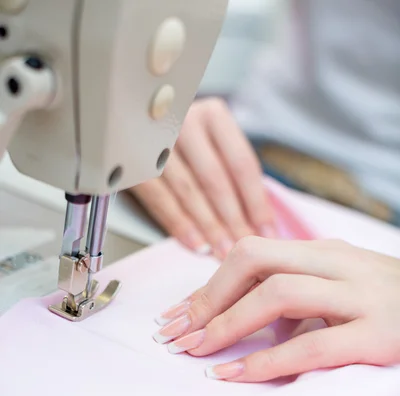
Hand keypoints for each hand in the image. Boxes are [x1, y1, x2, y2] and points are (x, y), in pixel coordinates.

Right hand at [131, 98, 274, 259]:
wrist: (132, 121)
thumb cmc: (185, 142)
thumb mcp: (213, 144)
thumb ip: (234, 174)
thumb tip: (260, 223)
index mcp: (213, 116)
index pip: (242, 164)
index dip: (256, 202)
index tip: (268, 233)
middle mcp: (184, 122)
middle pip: (215, 180)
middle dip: (233, 220)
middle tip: (244, 249)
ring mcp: (155, 140)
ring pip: (188, 192)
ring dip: (208, 227)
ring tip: (222, 252)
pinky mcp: (132, 161)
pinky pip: (160, 199)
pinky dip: (179, 224)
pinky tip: (195, 244)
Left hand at [153, 237, 399, 381]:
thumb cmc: (390, 306)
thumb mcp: (342, 287)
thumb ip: (298, 291)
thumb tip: (241, 316)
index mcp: (324, 251)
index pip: (249, 253)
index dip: (206, 285)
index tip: (176, 317)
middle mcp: (339, 264)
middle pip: (254, 259)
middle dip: (207, 297)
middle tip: (176, 335)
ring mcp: (362, 297)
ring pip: (278, 292)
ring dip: (227, 324)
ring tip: (197, 353)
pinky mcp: (381, 336)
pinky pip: (313, 344)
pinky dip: (267, 361)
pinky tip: (238, 376)